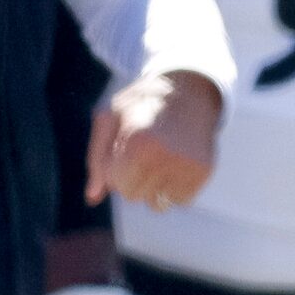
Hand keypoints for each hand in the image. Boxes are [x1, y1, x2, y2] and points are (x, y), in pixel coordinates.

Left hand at [90, 70, 221, 209]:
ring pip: (158, 204)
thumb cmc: (141, 104)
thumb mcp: (110, 118)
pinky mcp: (202, 172)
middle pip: (134, 196)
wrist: (188, 91)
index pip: (116, 184)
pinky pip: (180, 201)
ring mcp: (185, 165)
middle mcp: (163, 156)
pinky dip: (175, 189)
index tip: (125, 148)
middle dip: (133, 179)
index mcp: (136, 141)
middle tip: (144, 153)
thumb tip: (92, 197)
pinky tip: (176, 165)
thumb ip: (97, 158)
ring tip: (160, 160)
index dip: (115, 168)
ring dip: (154, 187)